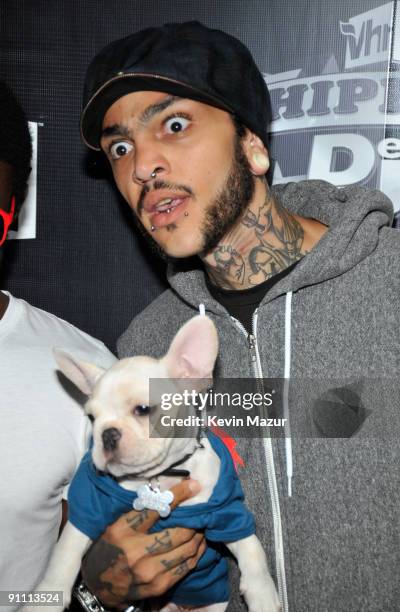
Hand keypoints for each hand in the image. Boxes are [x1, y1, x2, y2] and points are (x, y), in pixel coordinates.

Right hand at [81, 479, 204, 607]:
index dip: (179, 495)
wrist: (98, 586)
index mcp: (124, 530)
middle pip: (179, 531)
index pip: (157, 508)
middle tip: (201, 510)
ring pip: (187, 549)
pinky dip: (196, 553)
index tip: (194, 485)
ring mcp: (150, 571)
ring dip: (198, 535)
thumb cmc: (109, 547)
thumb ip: (139, 512)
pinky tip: (198, 544)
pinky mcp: (159, 586)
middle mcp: (137, 551)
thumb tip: (167, 493)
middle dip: (194, 519)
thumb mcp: (116, 525)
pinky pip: (186, 567)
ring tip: (201, 526)